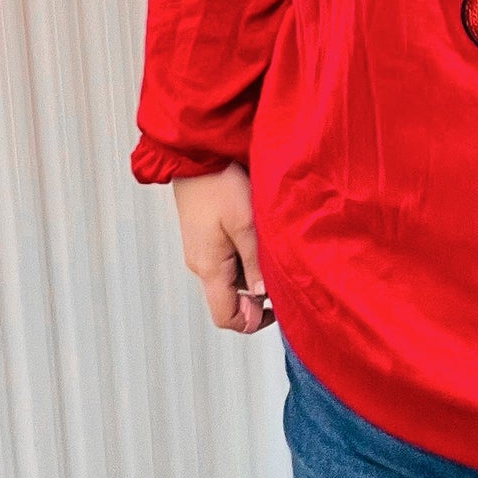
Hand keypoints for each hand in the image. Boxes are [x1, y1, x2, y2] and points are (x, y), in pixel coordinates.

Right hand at [171, 162, 274, 334]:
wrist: (196, 156)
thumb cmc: (219, 184)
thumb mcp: (246, 224)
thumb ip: (256, 262)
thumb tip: (264, 295)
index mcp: (210, 268)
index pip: (226, 317)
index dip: (253, 322)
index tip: (277, 307)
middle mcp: (201, 265)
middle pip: (230, 300)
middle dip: (257, 297)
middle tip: (281, 274)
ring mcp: (201, 252)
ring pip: (231, 280)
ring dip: (253, 274)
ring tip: (271, 249)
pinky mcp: (205, 239)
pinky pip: (226, 262)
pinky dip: (244, 258)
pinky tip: (258, 237)